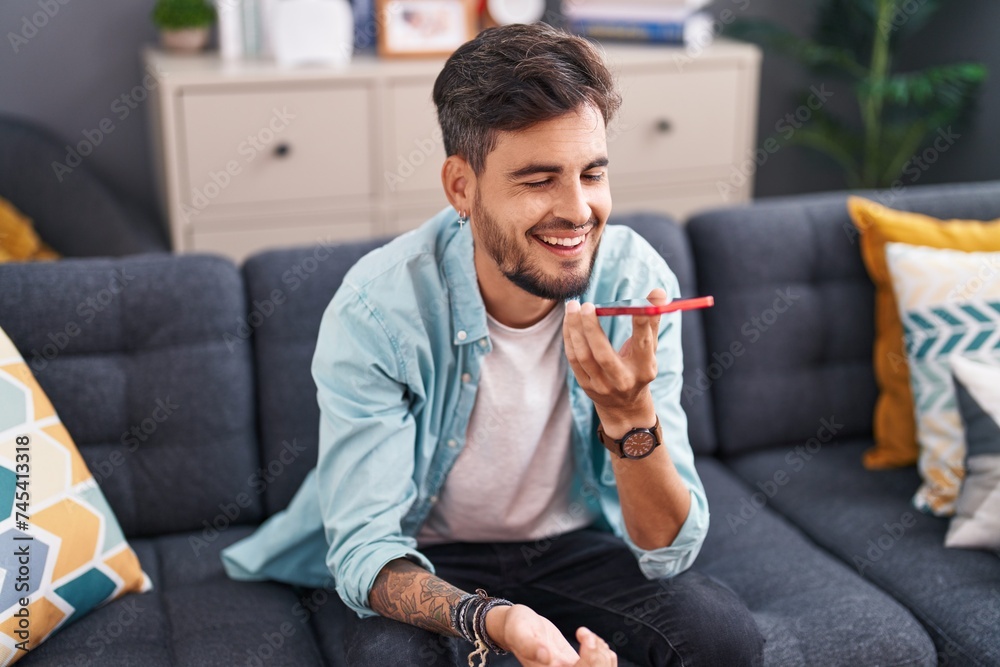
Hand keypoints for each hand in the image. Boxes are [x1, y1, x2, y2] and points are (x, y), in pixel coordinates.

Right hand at [486, 605, 616, 665]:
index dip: (590, 661)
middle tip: (586, 634)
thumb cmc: (515, 627)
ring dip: (602, 654)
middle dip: (598, 656)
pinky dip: (602, 653)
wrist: (517, 625)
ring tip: (587, 635)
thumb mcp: (519, 632)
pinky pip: (597, 665)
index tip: (586, 637)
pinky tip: (591, 639)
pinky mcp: (574, 664)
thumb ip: (530, 645)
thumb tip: (546, 656)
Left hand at [563, 288, 667, 430]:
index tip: (639, 300)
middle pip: (603, 354)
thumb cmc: (639, 368)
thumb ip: (652, 322)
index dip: (641, 321)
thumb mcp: (650, 350)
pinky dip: (569, 338)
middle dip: (592, 328)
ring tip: (573, 306)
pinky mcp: (586, 386)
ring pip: (583, 355)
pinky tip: (569, 321)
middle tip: (586, 304)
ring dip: (575, 329)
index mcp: (645, 369)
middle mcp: (623, 380)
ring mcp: (602, 385)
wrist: (624, 406)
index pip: (643, 342)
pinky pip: (573, 359)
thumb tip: (658, 292)